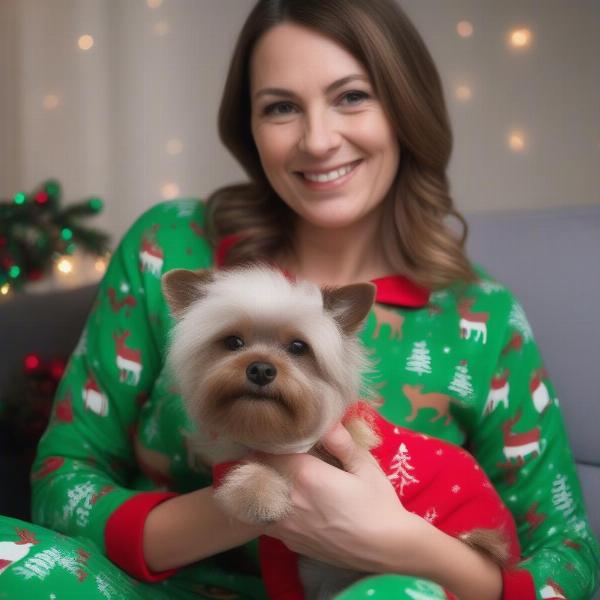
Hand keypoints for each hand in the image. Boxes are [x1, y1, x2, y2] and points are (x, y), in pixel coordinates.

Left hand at [257, 422, 426, 572]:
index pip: (270, 451)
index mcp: (306, 476)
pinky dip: (269, 506)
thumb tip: (326, 420)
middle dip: (262, 459)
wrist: (387, 550)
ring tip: (276, 474)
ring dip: (262, 484)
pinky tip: (285, 500)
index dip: (269, 441)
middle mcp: (289, 500)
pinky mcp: (289, 542)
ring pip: (258, 497)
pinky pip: (267, 518)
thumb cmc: (378, 504)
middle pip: (260, 473)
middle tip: (273, 450)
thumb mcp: (365, 466)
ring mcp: (286, 525)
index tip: (274, 435)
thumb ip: (340, 441)